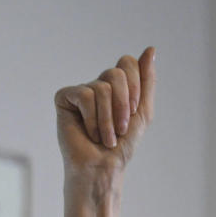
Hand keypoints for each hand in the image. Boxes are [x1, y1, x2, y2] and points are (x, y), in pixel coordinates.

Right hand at [55, 46, 155, 180]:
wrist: (104, 167)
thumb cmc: (122, 146)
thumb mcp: (142, 112)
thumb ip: (147, 81)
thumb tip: (151, 49)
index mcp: (116, 87)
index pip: (128, 63)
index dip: (135, 87)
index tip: (134, 113)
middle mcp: (98, 85)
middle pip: (116, 73)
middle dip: (124, 104)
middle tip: (120, 129)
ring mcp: (81, 90)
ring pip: (102, 87)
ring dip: (109, 118)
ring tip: (106, 137)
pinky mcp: (64, 97)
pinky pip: (85, 95)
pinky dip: (93, 119)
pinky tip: (90, 134)